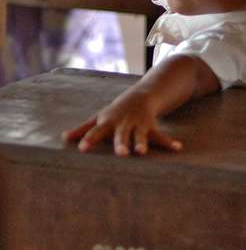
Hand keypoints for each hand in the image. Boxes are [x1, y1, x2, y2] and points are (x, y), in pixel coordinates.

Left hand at [63, 90, 181, 156]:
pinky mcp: (151, 127)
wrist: (141, 95)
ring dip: (142, 143)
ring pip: (140, 135)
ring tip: (141, 152)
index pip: (96, 132)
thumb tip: (63, 138)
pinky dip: (169, 142)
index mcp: (108, 123)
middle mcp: (123, 124)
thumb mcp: (99, 118)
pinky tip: (177, 148)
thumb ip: (83, 129)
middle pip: (120, 135)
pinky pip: (160, 136)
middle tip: (121, 154)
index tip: (81, 148)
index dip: (89, 139)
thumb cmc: (115, 111)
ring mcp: (138, 125)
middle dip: (120, 143)